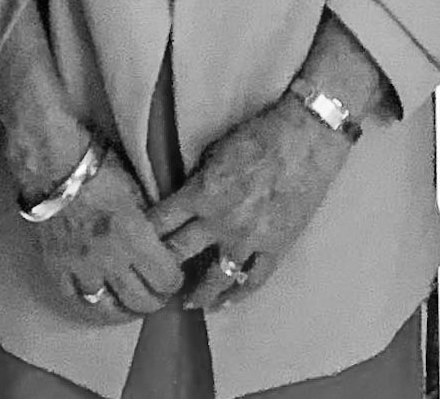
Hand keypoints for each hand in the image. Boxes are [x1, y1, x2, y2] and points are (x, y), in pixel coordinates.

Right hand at [23, 151, 184, 321]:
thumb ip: (153, 221)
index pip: (166, 278)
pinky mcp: (57, 268)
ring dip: (125, 309)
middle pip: (141, 301)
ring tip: (132, 302)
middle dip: (156, 300)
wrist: (53, 164)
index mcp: (134, 237)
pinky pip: (75, 300)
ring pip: (109, 309)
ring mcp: (81, 268)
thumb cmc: (100, 168)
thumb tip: (168, 242)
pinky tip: (101, 300)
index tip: (175, 275)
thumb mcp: (138, 189)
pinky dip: (91, 304)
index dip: (175, 280)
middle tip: (158, 292)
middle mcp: (109, 259)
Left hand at [147, 98, 352, 309]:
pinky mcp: (276, 247)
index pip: (159, 223)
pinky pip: (253, 280)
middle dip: (162, 269)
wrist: (306, 138)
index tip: (133, 248)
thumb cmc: (259, 135)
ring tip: (188, 304)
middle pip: (179, 254)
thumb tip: (184, 197)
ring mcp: (249, 239)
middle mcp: (219, 222)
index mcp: (200, 194)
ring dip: (198, 294)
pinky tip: (226, 302)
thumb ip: (197, 181)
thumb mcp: (214, 151)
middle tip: (153, 282)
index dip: (142, 237)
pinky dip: (238, 295)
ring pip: (216, 279)